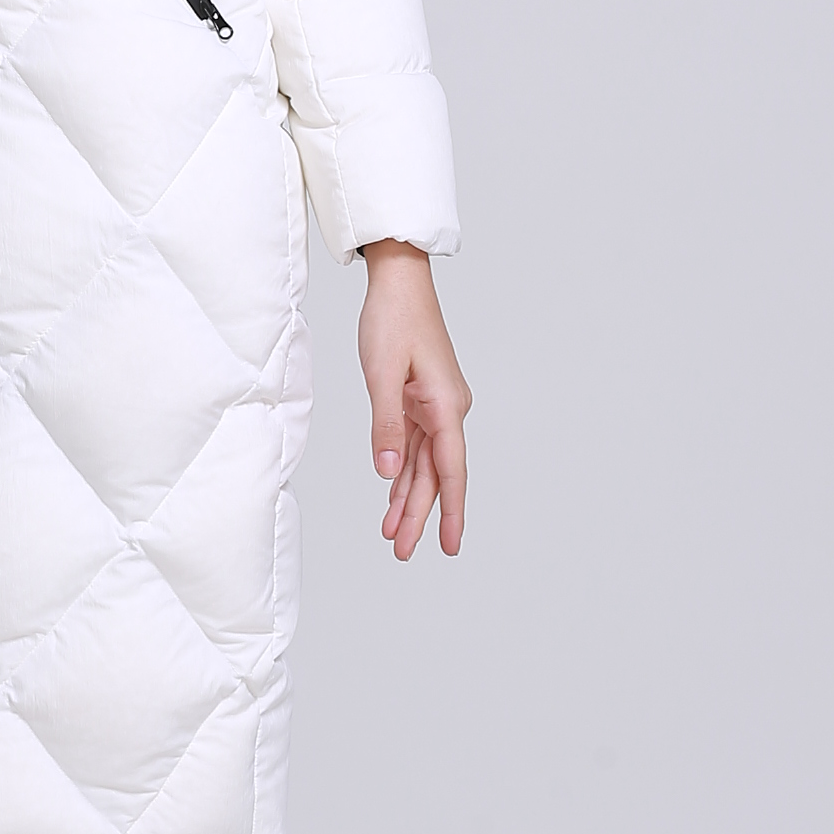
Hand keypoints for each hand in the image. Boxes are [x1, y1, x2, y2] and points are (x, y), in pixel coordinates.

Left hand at [357, 242, 469, 558]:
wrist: (398, 281)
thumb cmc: (392, 320)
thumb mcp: (381, 375)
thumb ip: (385, 426)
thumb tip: (387, 474)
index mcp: (445, 406)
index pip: (450, 471)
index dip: (451, 512)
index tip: (451, 547)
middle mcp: (446, 410)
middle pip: (436, 475)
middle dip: (420, 516)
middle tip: (403, 552)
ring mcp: (434, 406)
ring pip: (423, 464)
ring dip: (408, 498)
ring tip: (392, 535)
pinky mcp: (419, 399)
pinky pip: (412, 446)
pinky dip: (402, 472)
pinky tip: (392, 497)